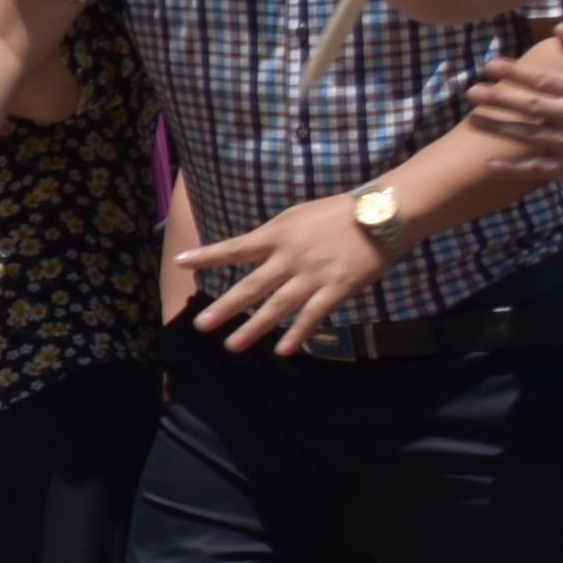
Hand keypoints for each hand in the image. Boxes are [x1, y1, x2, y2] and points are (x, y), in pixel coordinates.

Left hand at [171, 190, 385, 354]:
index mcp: (278, 234)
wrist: (381, 215)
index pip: (236, 247)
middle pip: (253, 285)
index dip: (208, 256)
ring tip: (233, 345)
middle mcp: (290, 257)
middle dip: (226, 306)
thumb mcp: (297, 215)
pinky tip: (284, 350)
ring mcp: (313, 275)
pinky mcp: (337, 288)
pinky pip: (313, 315)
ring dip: (255, 328)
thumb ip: (274, 237)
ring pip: (278, 306)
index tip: (181, 262)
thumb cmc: (338, 213)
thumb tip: (250, 251)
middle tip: (202, 325)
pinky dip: (299, 333)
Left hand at [470, 40, 562, 196]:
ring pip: (529, 135)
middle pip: (532, 106)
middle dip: (501, 98)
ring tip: (472, 120)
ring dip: (499, 128)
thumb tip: (561, 26)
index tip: (491, 66)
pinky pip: (537, 167)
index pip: (545, 80)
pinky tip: (490, 163)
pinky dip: (514, 167)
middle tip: (472, 91)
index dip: (517, 73)